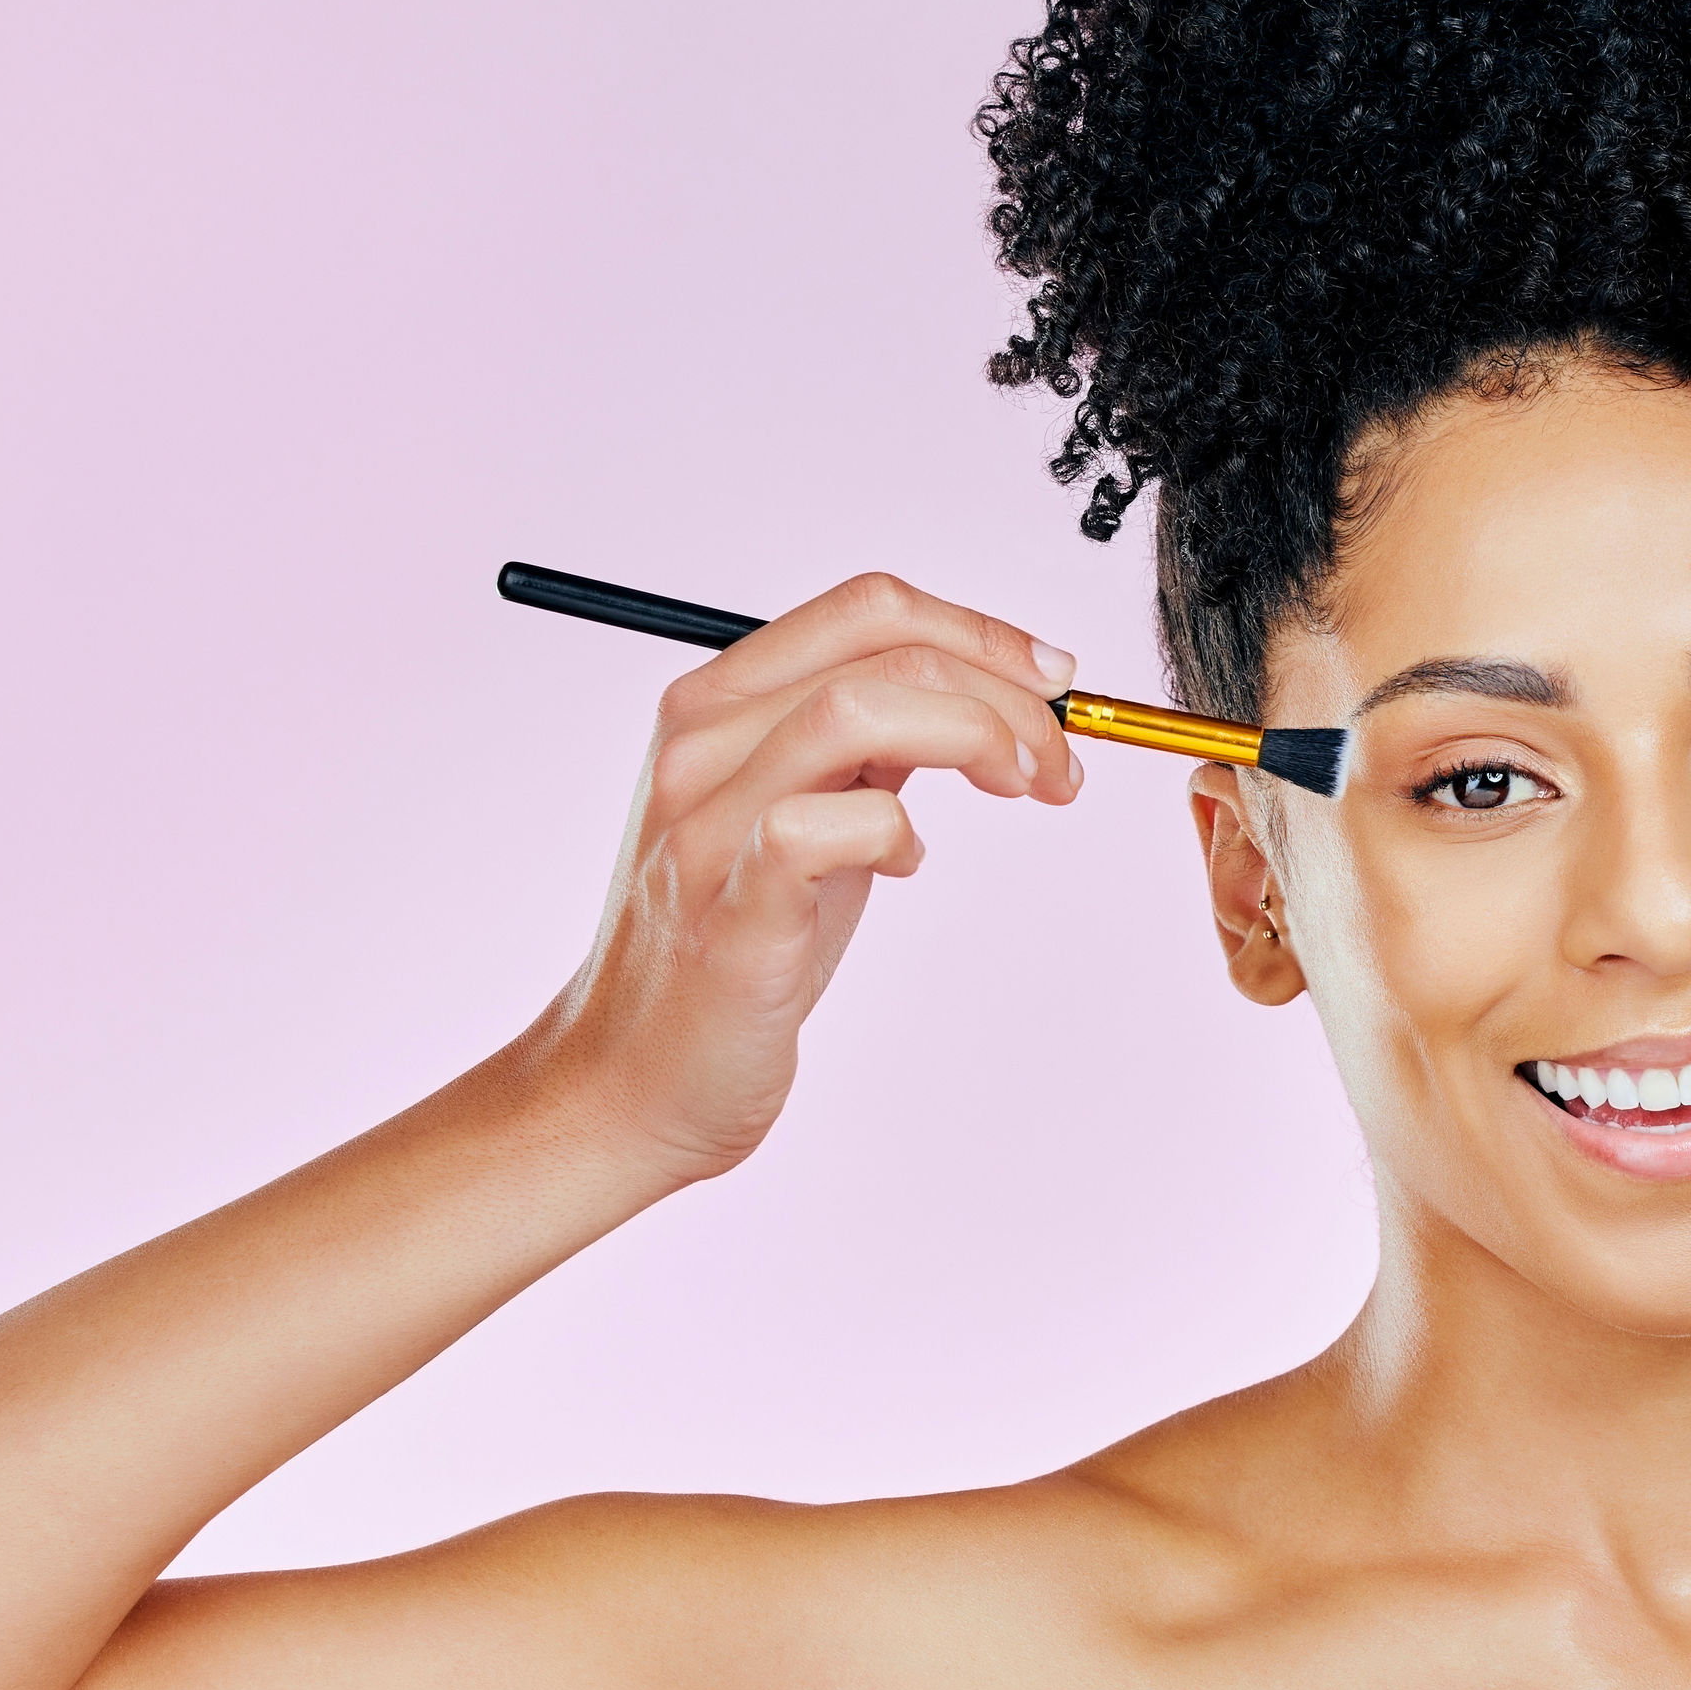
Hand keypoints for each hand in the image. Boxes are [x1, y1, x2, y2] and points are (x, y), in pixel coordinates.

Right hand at [524, 571, 1083, 1181]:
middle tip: (1057, 760)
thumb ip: (864, 745)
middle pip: (881, 647)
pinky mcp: (731, 908)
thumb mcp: (802, 812)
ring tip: (1020, 788)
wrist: (633, 1081)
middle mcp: (702, 744)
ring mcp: (708, 823)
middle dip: (1003, 689)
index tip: (1052, 680)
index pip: (868, 608)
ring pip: (857, 708)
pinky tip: (908, 865)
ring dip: (974, 735)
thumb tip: (976, 692)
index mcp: (717, 704)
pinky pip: (830, 825)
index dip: (979, 631)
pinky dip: (898, 831)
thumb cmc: (731, 948)